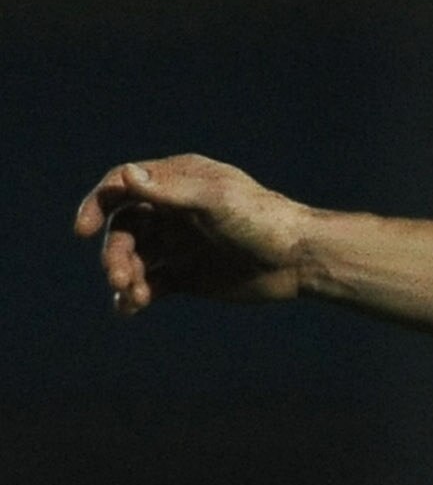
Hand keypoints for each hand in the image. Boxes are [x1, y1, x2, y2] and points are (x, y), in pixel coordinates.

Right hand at [73, 155, 311, 312]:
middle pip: (124, 229)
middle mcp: (171, 211)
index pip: (122, 188)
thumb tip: (125, 176)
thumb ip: (171, 192)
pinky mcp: (186, 276)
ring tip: (134, 296)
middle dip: (116, 253)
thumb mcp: (216, 201)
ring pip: (135, 259)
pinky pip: (151, 284)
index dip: (97, 205)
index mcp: (175, 183)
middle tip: (120, 278)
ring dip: (126, 276)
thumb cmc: (262, 220)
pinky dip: (136, 297)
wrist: (298, 259)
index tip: (82, 230)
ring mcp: (177, 244)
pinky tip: (129, 308)